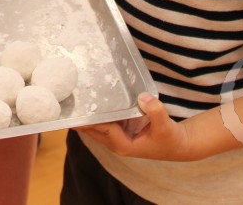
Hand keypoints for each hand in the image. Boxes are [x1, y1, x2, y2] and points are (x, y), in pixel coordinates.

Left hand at [77, 92, 193, 160]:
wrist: (178, 144)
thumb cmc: (171, 139)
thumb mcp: (166, 126)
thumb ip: (156, 111)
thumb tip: (143, 97)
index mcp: (124, 145)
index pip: (102, 129)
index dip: (90, 119)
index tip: (77, 109)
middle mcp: (116, 142)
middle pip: (92, 129)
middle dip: (79, 117)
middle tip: (64, 100)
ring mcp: (116, 136)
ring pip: (94, 125)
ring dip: (84, 114)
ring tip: (69, 97)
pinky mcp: (119, 129)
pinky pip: (102, 119)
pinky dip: (95, 111)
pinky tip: (86, 97)